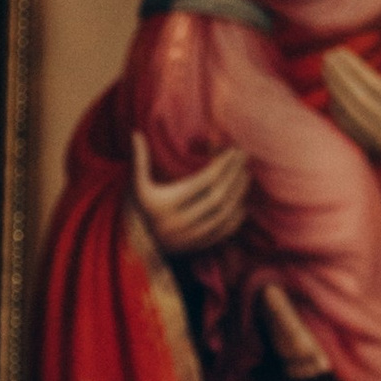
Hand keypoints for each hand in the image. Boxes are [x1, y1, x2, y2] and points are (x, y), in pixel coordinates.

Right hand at [131, 127, 248, 256]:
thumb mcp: (137, 185)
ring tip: (245, 176)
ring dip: (238, 194)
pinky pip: (223, 232)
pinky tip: (241, 201)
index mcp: (166, 204)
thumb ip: (139, 160)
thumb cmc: (139, 209)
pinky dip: (236, 217)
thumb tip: (135, 133)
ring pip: (224, 215)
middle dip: (234, 176)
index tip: (233, 151)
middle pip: (218, 197)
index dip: (222, 165)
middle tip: (244, 159)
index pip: (204, 181)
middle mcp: (179, 222)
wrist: (135, 247)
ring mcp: (190, 237)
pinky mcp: (197, 247)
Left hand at [320, 44, 380, 196]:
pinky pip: (349, 128)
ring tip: (325, 71)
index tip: (341, 52)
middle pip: (356, 95)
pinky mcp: (372, 149)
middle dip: (339, 74)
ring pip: (349, 111)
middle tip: (326, 56)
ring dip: (334, 90)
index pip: (372, 82)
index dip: (354, 66)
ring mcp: (378, 137)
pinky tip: (331, 97)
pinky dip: (338, 112)